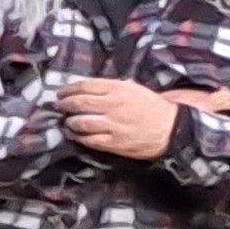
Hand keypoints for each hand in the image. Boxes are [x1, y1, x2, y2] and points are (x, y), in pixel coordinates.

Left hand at [55, 75, 182, 159]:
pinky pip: (89, 140)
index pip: (85, 86)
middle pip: (79, 103)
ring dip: (69, 122)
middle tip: (58, 106)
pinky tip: (75, 135)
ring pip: (80, 123)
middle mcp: (113, 105)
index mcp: (119, 89)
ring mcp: (113, 125)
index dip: (68, 89)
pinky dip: (79, 137)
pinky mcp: (114, 142)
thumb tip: (89, 88)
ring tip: (66, 121)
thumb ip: (112, 87)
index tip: (60, 92)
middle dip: (64, 104)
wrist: (171, 128)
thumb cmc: (152, 107)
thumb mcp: (135, 89)